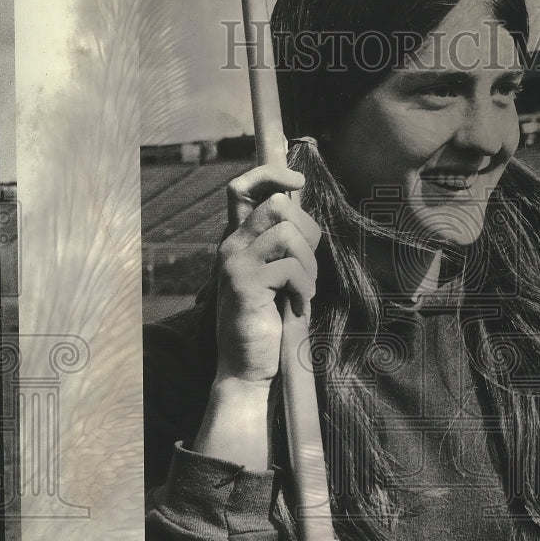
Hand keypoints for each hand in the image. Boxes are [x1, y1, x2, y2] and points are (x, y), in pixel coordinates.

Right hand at [191, 167, 320, 469]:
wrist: (247, 367)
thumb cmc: (268, 321)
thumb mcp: (274, 276)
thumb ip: (281, 244)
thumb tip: (305, 211)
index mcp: (238, 239)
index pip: (242, 187)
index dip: (271, 173)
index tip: (298, 184)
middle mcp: (231, 245)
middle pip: (276, 204)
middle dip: (308, 231)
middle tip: (309, 265)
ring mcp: (235, 264)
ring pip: (287, 233)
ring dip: (309, 264)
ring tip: (304, 290)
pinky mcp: (245, 285)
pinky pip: (289, 267)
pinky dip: (304, 287)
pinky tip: (298, 306)